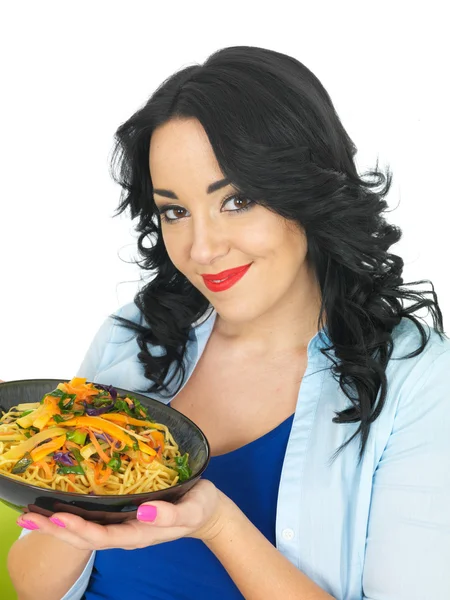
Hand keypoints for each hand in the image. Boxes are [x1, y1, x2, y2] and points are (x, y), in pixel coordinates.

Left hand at [16, 479, 225, 549]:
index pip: (103, 536)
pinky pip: (92, 518)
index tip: (57, 517)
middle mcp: (126, 532)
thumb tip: (144, 510)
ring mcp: (123, 525)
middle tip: (27, 517)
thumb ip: (170, 514)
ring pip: (85, 528)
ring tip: (30, 516)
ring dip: (56, 524)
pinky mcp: (123, 514)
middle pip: (85, 536)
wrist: (206, 512)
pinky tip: (57, 507)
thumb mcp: (192, 510)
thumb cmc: (200, 508)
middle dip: (56, 529)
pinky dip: (71, 514)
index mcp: (139, 533)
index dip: (79, 528)